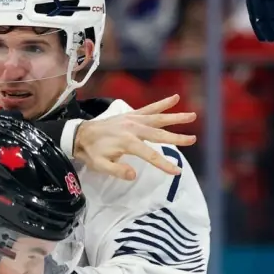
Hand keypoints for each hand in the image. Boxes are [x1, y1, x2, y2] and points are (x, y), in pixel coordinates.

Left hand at [74, 95, 196, 180]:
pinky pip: (149, 108)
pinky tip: (174, 98)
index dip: (164, 163)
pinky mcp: (131, 115)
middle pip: (159, 134)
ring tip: (192, 115)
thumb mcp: (100, 166)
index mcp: (126, 142)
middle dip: (177, 137)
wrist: (80, 135)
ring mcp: (132, 119)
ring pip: (158, 118)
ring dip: (175, 117)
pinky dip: (162, 103)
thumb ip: (117, 170)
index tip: (177, 171)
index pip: (150, 154)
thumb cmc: (91, 152)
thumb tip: (134, 174)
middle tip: (193, 139)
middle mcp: (132, 128)